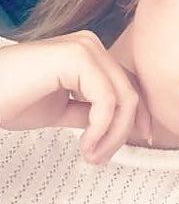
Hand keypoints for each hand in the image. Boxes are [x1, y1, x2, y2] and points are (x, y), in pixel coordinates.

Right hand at [0, 29, 150, 163]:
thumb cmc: (7, 100)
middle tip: (102, 158)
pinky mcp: (76, 56)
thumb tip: (117, 126)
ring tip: (90, 155)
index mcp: (87, 53)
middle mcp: (89, 45)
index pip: (128, 84)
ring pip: (124, 98)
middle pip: (130, 92)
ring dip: (112, 135)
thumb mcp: (61, 109)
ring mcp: (84, 47)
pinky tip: (84, 145)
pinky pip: (106, 100)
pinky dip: (101, 129)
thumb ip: (89, 112)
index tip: (140, 140)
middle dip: (123, 132)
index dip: (139, 116)